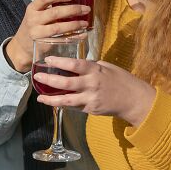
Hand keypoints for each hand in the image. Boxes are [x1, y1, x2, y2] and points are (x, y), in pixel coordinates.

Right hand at [5, 0, 90, 71]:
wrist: (21, 47)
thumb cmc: (33, 26)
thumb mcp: (36, 14)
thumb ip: (49, 7)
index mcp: (32, 8)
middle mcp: (33, 19)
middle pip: (55, 12)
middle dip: (73, 10)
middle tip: (86, 9)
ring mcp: (37, 33)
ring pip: (58, 27)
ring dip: (74, 24)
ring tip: (85, 23)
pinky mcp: (43, 44)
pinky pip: (60, 39)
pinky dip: (73, 37)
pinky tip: (82, 34)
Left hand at [33, 56, 155, 126]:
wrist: (134, 100)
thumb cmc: (121, 80)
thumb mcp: (107, 67)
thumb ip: (90, 66)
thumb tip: (74, 65)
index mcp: (95, 70)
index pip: (74, 64)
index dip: (60, 62)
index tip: (48, 60)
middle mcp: (91, 84)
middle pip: (66, 82)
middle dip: (49, 80)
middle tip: (36, 77)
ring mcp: (91, 99)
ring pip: (67, 100)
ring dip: (51, 99)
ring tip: (40, 97)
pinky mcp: (91, 110)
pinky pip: (74, 107)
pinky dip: (63, 105)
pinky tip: (53, 102)